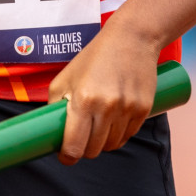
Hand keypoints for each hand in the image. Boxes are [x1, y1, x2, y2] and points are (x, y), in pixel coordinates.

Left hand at [46, 21, 158, 164]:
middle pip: (94, 150)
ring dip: (103, 142)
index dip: (68, 156)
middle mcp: (106, 106)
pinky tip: (113, 122)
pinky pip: (128, 136)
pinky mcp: (143, 109)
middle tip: (81, 139)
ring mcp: (127, 109)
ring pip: (112, 145)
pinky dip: (119, 135)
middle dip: (85, 149)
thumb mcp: (66, 76)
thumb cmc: (94, 57)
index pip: (74, 145)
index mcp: (83, 98)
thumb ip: (56, 104)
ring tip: (98, 126)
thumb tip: (52, 131)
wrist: (131, 38)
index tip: (65, 155)